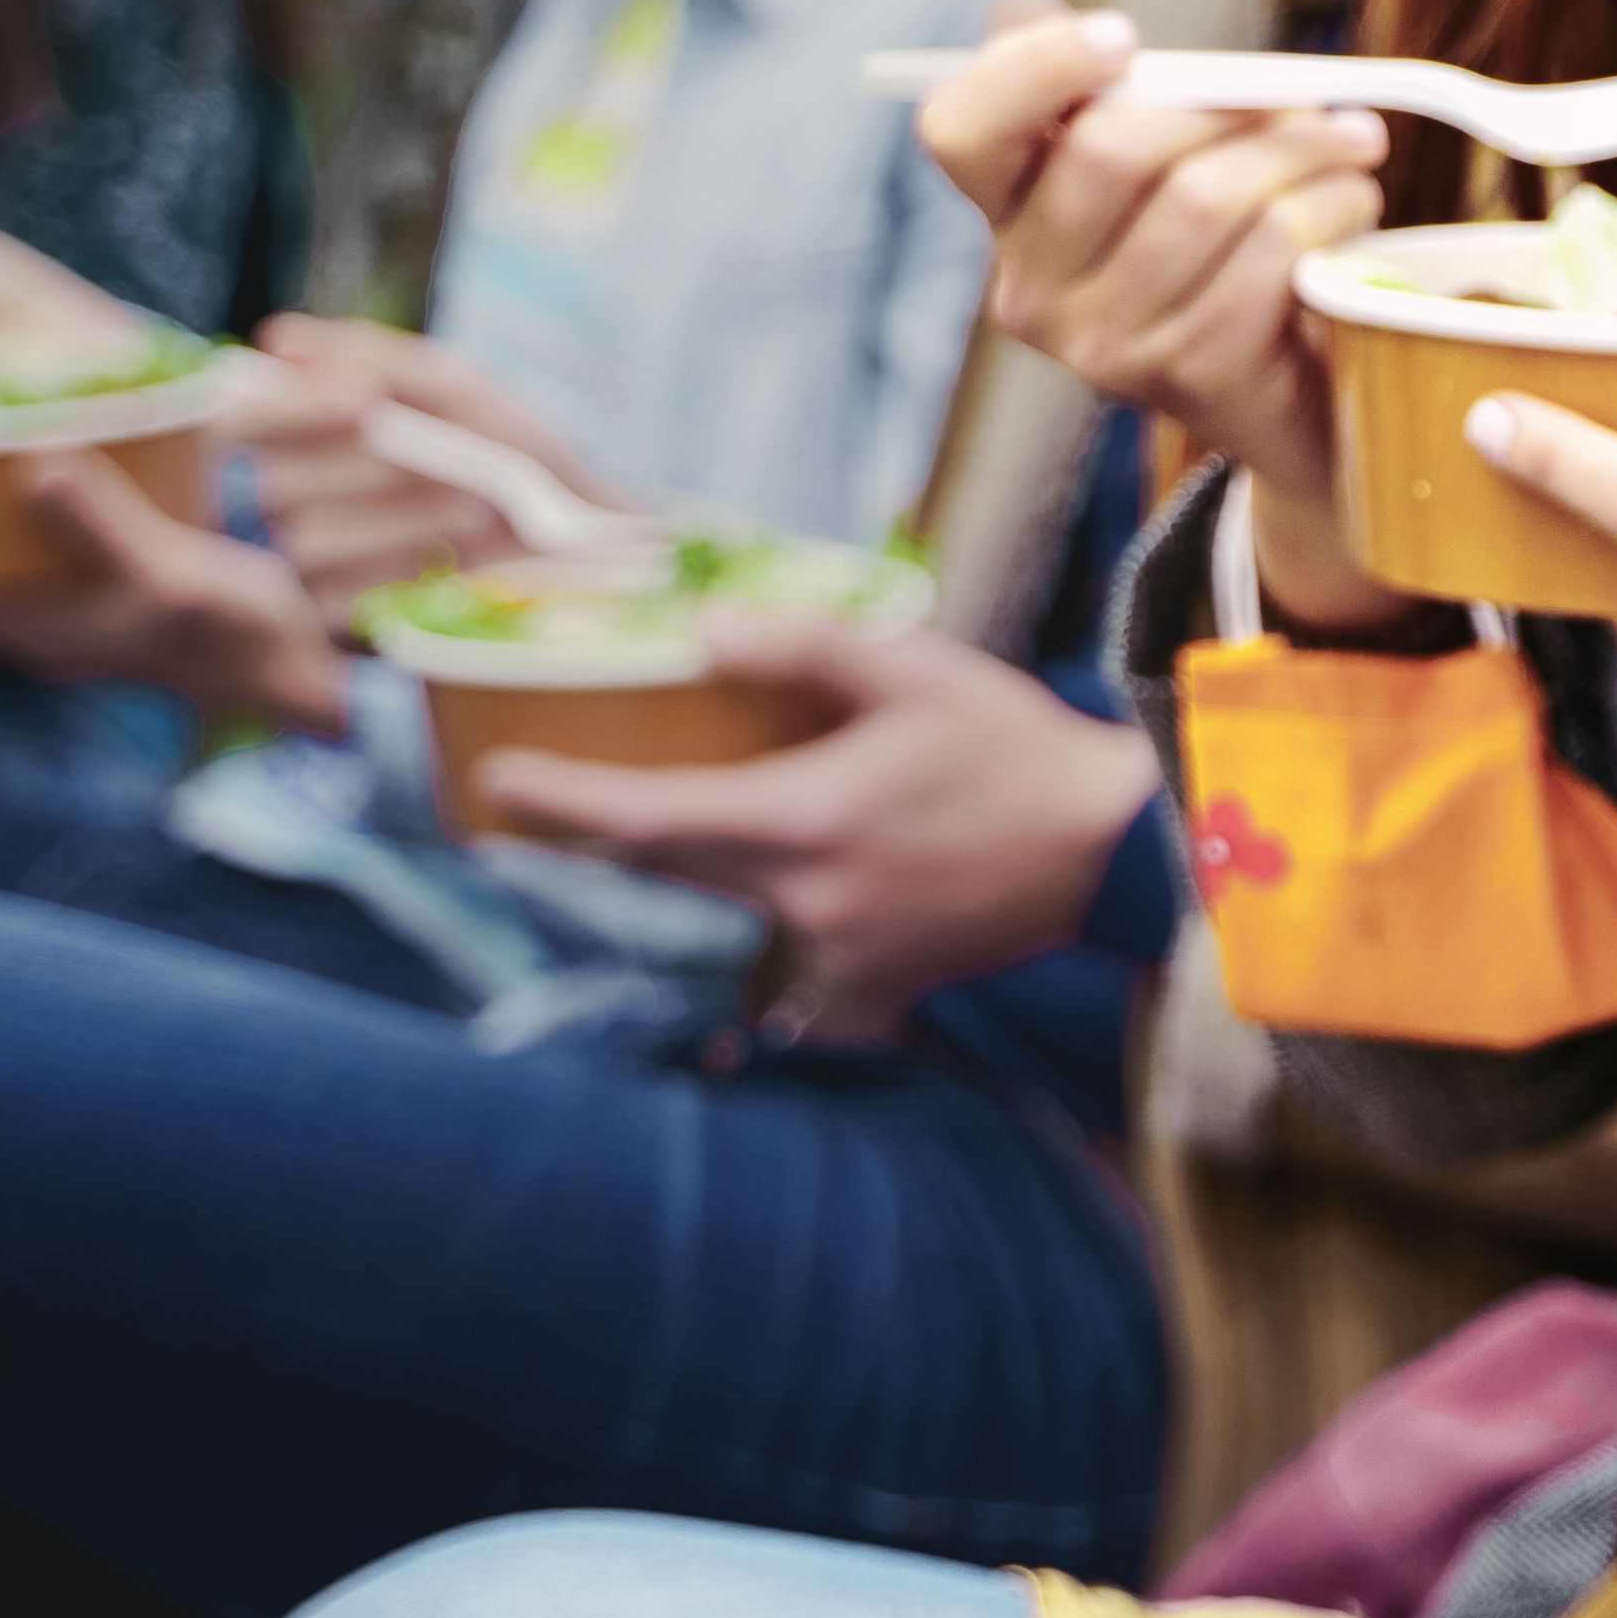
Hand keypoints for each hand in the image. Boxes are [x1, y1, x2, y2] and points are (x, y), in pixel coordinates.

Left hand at [0, 445, 346, 727]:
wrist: (324, 681)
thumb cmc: (250, 640)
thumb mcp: (178, 577)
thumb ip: (104, 526)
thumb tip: (30, 467)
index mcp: (42, 628)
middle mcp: (47, 631)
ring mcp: (85, 626)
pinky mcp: (126, 611)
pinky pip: (47, 576)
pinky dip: (22, 545)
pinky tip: (40, 505)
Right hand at [237, 317, 606, 600]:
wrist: (582, 540)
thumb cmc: (513, 455)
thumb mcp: (457, 394)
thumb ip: (381, 365)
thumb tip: (280, 340)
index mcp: (289, 440)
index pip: (241, 423)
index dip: (297, 411)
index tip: (368, 400)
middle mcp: (276, 507)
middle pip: (273, 486)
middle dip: (361, 469)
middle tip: (429, 457)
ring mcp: (297, 574)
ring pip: (308, 543)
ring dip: (397, 520)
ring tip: (479, 507)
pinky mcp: (332, 630)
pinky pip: (339, 602)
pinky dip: (407, 569)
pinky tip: (469, 553)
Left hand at [474, 618, 1167, 1039]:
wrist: (1122, 849)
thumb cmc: (1022, 750)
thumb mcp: (917, 670)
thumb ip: (805, 647)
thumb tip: (704, 634)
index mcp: (802, 818)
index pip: (646, 814)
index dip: (559, 800)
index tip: (493, 783)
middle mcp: (804, 898)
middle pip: (668, 870)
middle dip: (599, 834)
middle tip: (539, 805)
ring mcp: (840, 952)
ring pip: (729, 919)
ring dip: (694, 882)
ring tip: (664, 841)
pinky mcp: (882, 983)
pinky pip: (797, 979)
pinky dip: (777, 956)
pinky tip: (790, 923)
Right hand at [916, 0, 1393, 620]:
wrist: (1295, 397)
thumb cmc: (1227, 247)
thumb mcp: (1167, 157)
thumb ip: (1111, 85)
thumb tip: (1032, 10)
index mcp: (1008, 213)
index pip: (961, 129)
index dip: (1032, 67)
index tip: (1125, 36)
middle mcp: (1030, 288)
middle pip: (1110, 146)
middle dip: (1231, 104)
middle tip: (1313, 102)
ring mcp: (1102, 343)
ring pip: (1206, 196)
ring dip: (1304, 155)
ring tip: (1352, 152)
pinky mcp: (1188, 376)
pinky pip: (1269, 254)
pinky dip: (1331, 211)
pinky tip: (1352, 209)